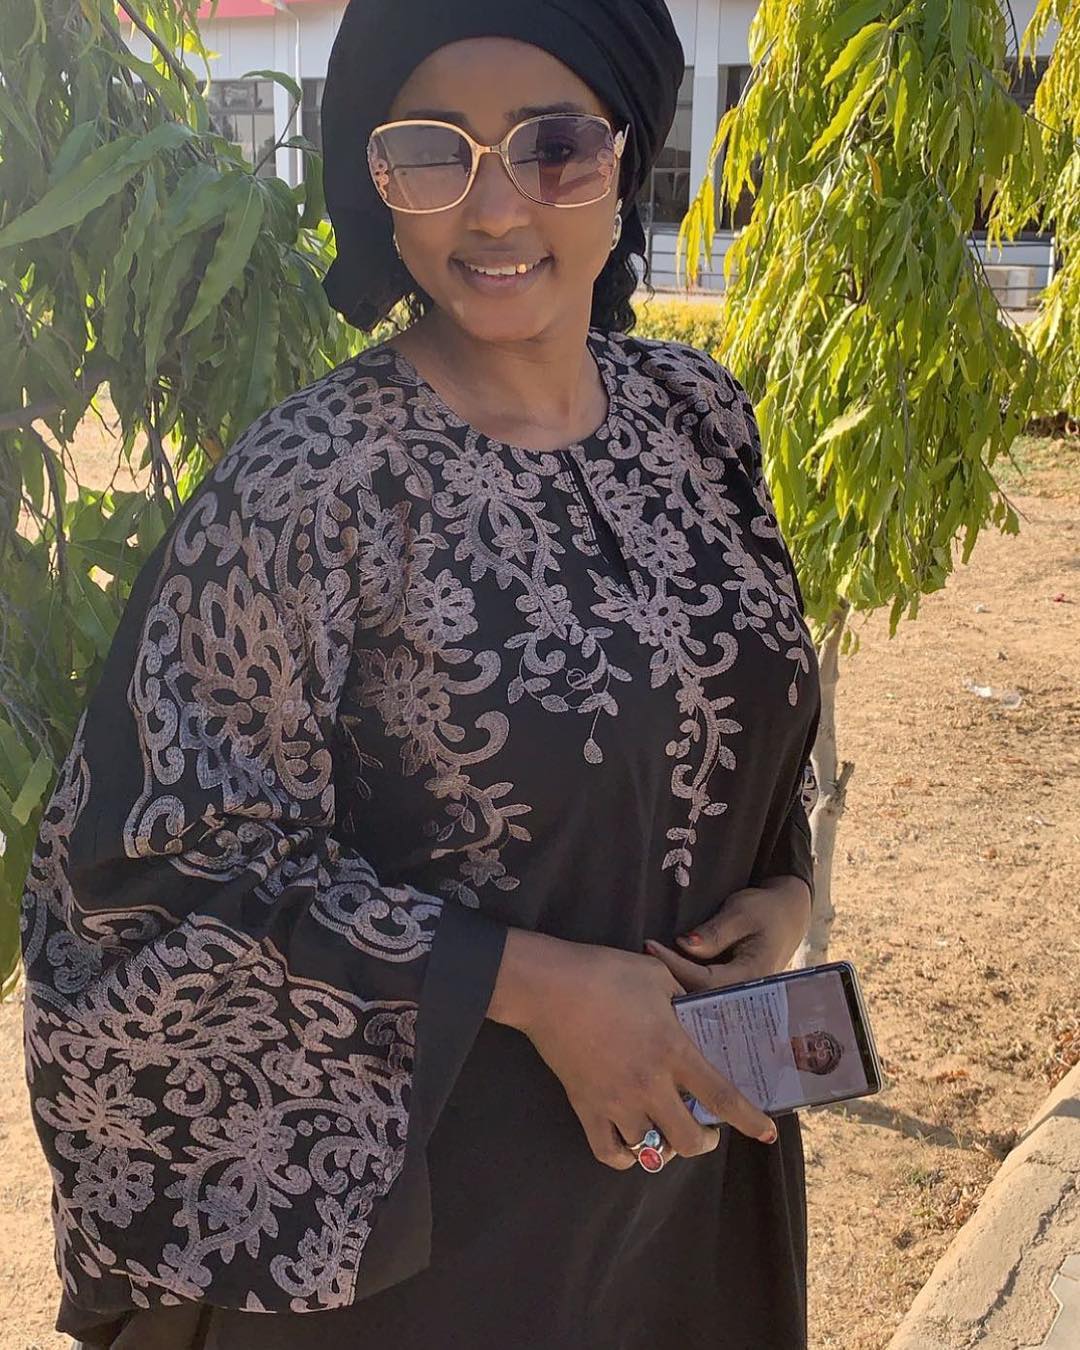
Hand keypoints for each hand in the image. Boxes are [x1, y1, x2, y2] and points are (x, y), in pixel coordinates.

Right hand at [487, 930, 778, 1169]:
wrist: (548, 987)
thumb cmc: (605, 973)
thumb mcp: (656, 975)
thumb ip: (681, 996)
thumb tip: (690, 1010)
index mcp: (673, 1051)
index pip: (721, 1097)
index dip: (749, 1120)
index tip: (766, 1133)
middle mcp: (649, 1085)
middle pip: (687, 1141)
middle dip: (704, 1142)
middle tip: (704, 1130)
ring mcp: (615, 1102)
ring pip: (650, 1149)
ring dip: (663, 1144)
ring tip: (664, 1129)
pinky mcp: (585, 1107)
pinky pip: (608, 1151)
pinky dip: (624, 1155)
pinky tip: (630, 1143)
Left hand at [644, 876, 811, 992]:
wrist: (788, 917)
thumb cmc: (766, 911)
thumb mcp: (741, 912)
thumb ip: (715, 932)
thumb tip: (683, 945)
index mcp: (751, 976)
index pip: (704, 980)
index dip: (674, 966)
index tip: (649, 947)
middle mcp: (745, 994)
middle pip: (701, 1000)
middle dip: (670, 987)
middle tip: (640, 968)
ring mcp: (738, 997)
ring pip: (702, 1002)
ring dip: (675, 990)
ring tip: (645, 975)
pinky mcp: (731, 992)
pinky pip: (705, 995)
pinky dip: (684, 987)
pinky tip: (664, 979)